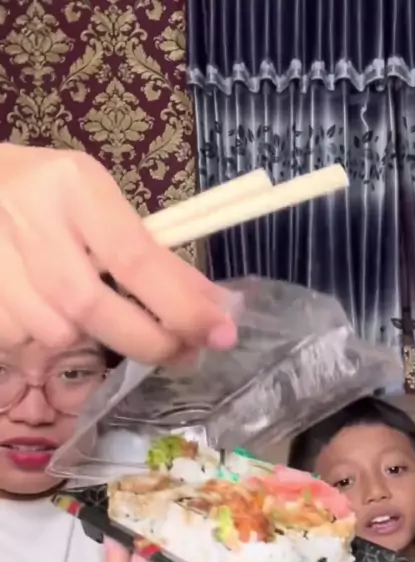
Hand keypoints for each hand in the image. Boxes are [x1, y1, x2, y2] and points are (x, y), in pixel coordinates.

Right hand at [0, 144, 236, 361]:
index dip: (181, 306)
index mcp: (73, 187)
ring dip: (92, 338)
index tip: (221, 333)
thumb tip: (211, 307)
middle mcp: (32, 221)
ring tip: (97, 314)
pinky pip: (26, 341)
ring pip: (59, 333)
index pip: (136, 258)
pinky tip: (47, 309)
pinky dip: (49, 336)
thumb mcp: (98, 202)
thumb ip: (152, 253)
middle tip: (182, 353)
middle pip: (94, 308)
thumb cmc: (46, 195)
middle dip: (147, 341)